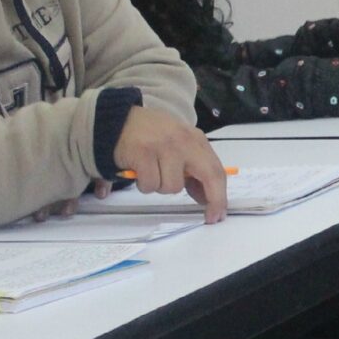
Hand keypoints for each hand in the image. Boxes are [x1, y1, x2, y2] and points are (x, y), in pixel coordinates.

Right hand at [112, 105, 227, 221]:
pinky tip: (139, 171)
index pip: (216, 170)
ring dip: (161, 187)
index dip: (220, 196)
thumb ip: (193, 171)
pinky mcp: (143, 153)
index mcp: (195, 139)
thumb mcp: (178, 148)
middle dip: (213, 199)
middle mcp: (184, 141)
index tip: (219, 214)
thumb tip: (206, 198)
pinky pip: (150, 184)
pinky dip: (144, 184)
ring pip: (173, 187)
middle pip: (209, 175)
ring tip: (152, 173)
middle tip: (209, 218)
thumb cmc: (151, 137)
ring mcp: (164, 146)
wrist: (118, 120)